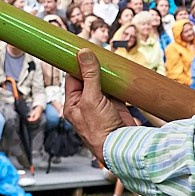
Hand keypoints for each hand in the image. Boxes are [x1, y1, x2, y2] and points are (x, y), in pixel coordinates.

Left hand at [63, 48, 133, 162]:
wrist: (121, 145)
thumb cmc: (100, 131)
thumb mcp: (91, 99)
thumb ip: (89, 76)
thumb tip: (84, 55)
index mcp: (73, 103)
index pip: (72, 77)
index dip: (77, 64)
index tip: (82, 50)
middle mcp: (85, 103)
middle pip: (88, 78)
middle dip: (94, 67)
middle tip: (99, 53)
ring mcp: (101, 104)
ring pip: (102, 82)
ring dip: (106, 74)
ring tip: (110, 61)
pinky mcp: (115, 105)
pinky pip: (115, 88)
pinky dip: (117, 81)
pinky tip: (119, 73)